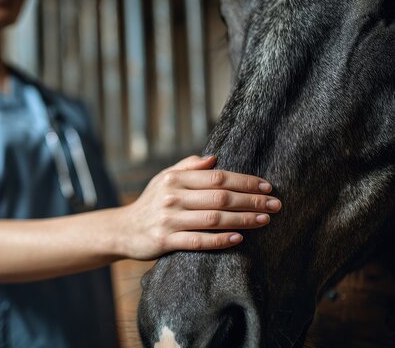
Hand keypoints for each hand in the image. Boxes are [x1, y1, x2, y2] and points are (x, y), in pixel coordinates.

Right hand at [116, 155, 280, 259]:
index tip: (267, 186)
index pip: (218, 177)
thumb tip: (214, 158)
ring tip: (265, 220)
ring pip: (213, 219)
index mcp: (175, 179)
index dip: (245, 181)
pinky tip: (238, 239)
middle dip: (251, 200)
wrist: (122, 230)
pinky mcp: (165, 241)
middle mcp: (172, 197)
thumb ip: (188, 167)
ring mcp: (169, 220)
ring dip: (242, 220)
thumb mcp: (164, 179)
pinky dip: (219, 240)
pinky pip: (198, 241)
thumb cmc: (150, 203)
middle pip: (220, 197)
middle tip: (276, 204)